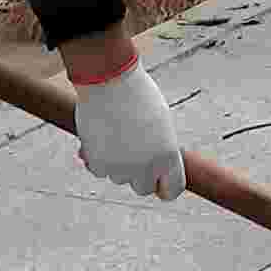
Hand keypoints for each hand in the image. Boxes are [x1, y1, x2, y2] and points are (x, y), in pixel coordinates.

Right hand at [71, 52, 185, 199]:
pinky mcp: (99, 164)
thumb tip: (153, 171)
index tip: (158, 184)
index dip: (164, 187)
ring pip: (119, 178)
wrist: (109, 80)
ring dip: (117, 164)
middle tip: (132, 153)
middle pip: (143, 188)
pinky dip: (99, 158)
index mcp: (169, 155)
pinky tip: (101, 135)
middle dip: (137, 175)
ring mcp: (122, 168)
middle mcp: (147, 167)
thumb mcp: (159, 123)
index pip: (172, 190)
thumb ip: (159, 149)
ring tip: (117, 134)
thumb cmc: (137, 95)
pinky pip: (100, 170)